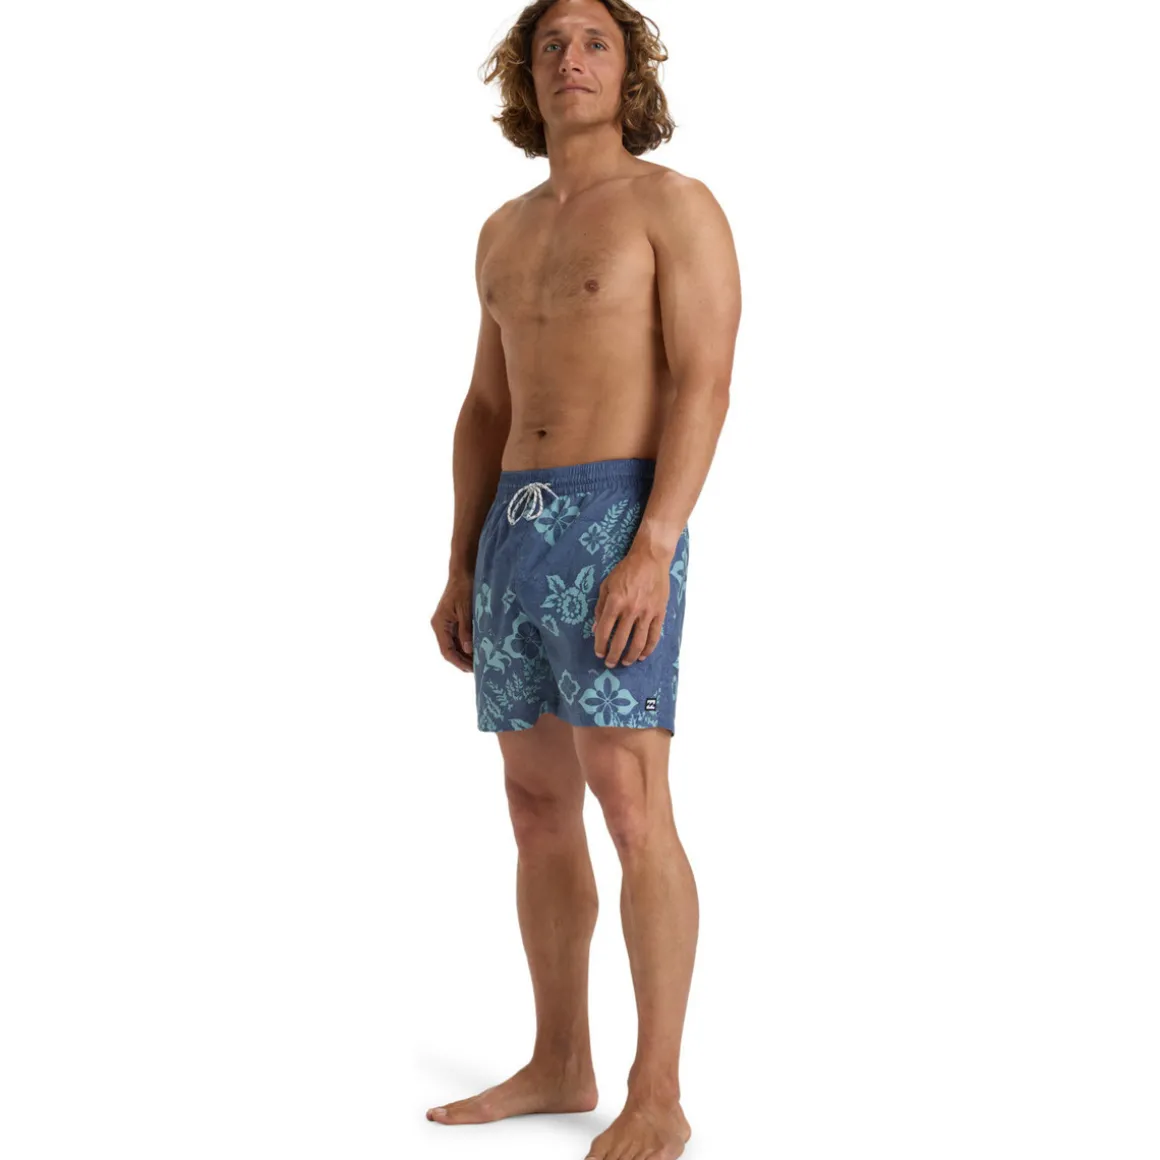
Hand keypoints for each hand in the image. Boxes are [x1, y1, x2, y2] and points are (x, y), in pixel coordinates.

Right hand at [431, 571, 473, 672]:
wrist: (463, 571)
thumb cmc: (464, 588)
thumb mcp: (466, 610)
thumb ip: (466, 630)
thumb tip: (467, 650)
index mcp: (440, 624)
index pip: (447, 651)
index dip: (458, 662)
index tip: (471, 670)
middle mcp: (441, 626)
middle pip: (450, 650)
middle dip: (463, 660)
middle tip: (479, 669)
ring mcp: (447, 623)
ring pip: (455, 644)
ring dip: (466, 653)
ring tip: (480, 660)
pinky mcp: (454, 619)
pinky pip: (459, 637)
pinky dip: (467, 644)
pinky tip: (478, 648)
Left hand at [593, 547, 669, 667]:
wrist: (650, 559)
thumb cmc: (626, 571)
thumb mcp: (606, 585)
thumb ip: (600, 608)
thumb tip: (595, 628)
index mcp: (615, 602)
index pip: (604, 630)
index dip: (600, 645)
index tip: (599, 653)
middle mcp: (630, 609)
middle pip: (620, 640)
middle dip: (613, 656)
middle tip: (610, 663)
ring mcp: (646, 612)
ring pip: (638, 642)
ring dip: (630, 656)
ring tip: (625, 663)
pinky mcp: (659, 612)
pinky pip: (654, 635)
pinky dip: (648, 648)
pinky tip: (642, 655)